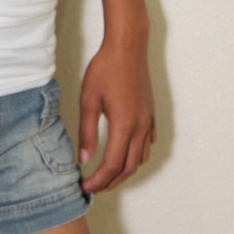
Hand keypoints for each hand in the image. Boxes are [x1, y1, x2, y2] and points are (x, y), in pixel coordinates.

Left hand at [78, 39, 155, 193]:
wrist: (128, 47)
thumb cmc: (105, 69)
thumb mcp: (88, 99)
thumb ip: (86, 131)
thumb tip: (83, 159)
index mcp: (124, 125)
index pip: (111, 165)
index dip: (98, 180)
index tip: (85, 187)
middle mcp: (140, 128)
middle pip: (128, 168)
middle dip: (110, 182)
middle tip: (93, 187)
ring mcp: (148, 122)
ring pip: (140, 158)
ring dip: (124, 171)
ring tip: (105, 174)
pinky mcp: (150, 114)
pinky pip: (146, 144)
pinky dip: (135, 156)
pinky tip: (123, 153)